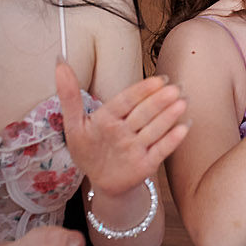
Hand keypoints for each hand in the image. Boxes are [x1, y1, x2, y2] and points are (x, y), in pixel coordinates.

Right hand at [57, 61, 189, 197]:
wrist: (103, 183)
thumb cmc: (90, 147)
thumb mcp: (73, 123)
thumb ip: (69, 94)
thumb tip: (60, 62)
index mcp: (102, 122)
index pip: (123, 102)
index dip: (141, 90)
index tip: (159, 79)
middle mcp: (119, 136)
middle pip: (142, 115)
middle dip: (159, 101)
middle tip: (176, 86)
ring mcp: (133, 152)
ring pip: (154, 131)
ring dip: (169, 116)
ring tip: (183, 100)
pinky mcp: (145, 167)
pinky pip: (161, 151)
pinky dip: (174, 140)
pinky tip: (185, 126)